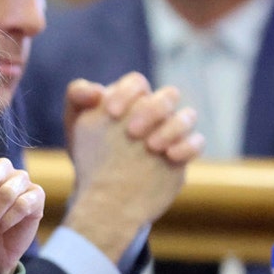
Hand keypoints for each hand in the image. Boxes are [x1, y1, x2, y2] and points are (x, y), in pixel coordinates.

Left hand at [60, 73, 203, 262]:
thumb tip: (97, 91)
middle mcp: (155, 112)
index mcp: (131, 99)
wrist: (102, 191)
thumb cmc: (89, 152)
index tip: (111, 113)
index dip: (126, 93)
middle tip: (132, 132)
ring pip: (187, 117)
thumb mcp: (77, 123)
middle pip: (168, 95)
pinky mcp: (180, 155)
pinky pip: (196, 144)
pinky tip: (169, 156)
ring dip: (172, 128)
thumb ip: (78, 97)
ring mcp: (170, 133)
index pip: (136, 83)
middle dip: (152, 110)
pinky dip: (187, 147)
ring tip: (151, 147)